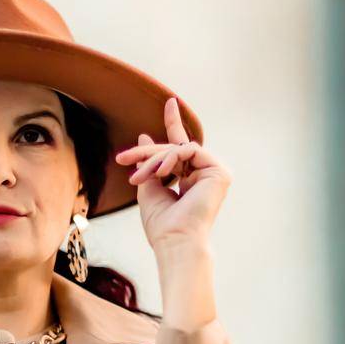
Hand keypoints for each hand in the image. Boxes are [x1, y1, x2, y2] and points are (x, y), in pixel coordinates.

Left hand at [113, 96, 231, 254]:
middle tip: (124, 159)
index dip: (174, 123)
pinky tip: (161, 172)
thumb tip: (144, 137)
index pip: (181, 148)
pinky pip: (190, 150)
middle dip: (147, 152)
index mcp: (191, 179)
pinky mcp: (220, 172)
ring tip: (140, 177)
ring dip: (154, 160)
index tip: (170, 102)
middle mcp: (205, 174)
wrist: (175, 241)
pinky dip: (171, 158)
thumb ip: (149, 163)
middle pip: (174, 147)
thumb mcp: (147, 187)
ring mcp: (214, 173)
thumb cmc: (161, 224)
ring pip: (179, 148)